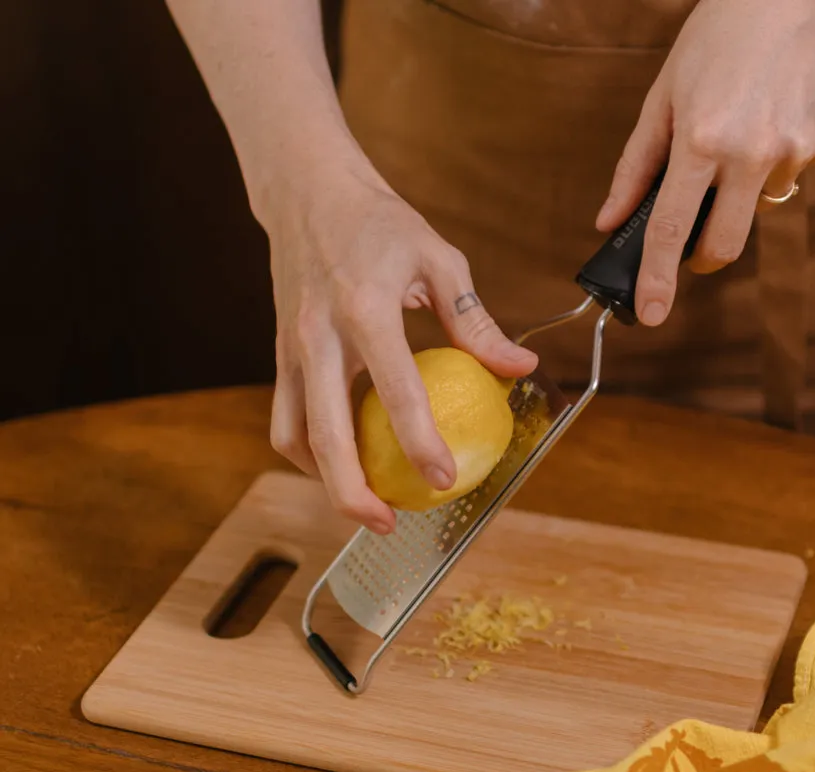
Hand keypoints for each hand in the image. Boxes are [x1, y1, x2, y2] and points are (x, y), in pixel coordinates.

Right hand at [265, 166, 536, 534]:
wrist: (304, 189)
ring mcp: (290, 350)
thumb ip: (476, 320)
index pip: (396, 390)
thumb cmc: (377, 223)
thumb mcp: (438, 257)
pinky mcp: (279, 358)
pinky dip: (311, 455)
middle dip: (354, 492)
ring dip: (325, 483)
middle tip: (390, 524)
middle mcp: (318, 337)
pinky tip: (345, 467)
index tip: (444, 481)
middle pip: (325, 435)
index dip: (420, 444)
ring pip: (294, 437)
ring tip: (366, 507)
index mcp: (364, 308)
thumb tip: (519, 367)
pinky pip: (287, 421)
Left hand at [595, 0, 814, 325]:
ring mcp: (793, 152)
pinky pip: (787, 178)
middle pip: (723, 245)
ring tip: (741, 130)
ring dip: (741, 191)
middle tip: (691, 242)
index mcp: (702, 139)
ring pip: (757, 208)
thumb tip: (609, 221)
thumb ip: (636, 167)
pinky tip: (771, 118)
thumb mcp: (663, 95)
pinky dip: (772, 163)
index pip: (673, 228)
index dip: (658, 278)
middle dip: (701, 255)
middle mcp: (751, 152)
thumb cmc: (718, 37)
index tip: (650, 315)